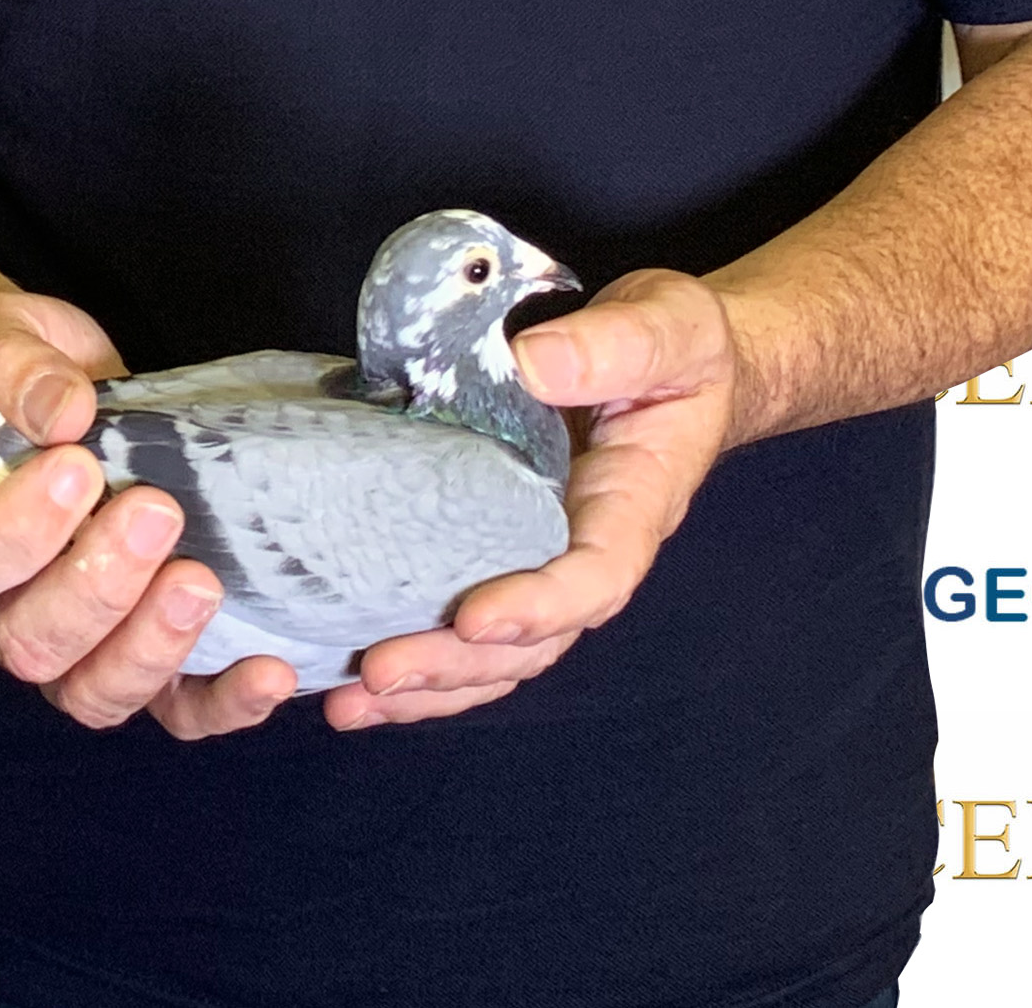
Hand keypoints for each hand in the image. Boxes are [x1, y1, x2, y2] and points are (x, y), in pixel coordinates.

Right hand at [0, 292, 297, 741]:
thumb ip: (14, 369)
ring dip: (152, 645)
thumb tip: (63, 413)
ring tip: (201, 579)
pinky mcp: (140, 654)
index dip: (17, 534)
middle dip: (98, 585)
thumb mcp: (2, 338)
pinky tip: (266, 671)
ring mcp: (72, 644)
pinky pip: (173, 711)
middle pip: (29, 645)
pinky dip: (222, 703)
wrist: (68, 383)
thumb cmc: (19, 366)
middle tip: (155, 511)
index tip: (78, 467)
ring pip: (94, 692)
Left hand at [322, 267, 739, 731]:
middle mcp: (586, 548)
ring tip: (353, 703)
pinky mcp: (499, 543)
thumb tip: (534, 366)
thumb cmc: (679, 348)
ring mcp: (541, 554)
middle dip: (455, 665)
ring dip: (428, 684)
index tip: (474, 620)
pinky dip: (419, 650)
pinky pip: (465, 612)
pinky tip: (353, 670)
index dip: (537, 607)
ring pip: (494, 649)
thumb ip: (612, 346)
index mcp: (633, 507)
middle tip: (379, 673)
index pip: (594, 578)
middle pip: (531, 639)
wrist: (679, 362)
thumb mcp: (667, 328)